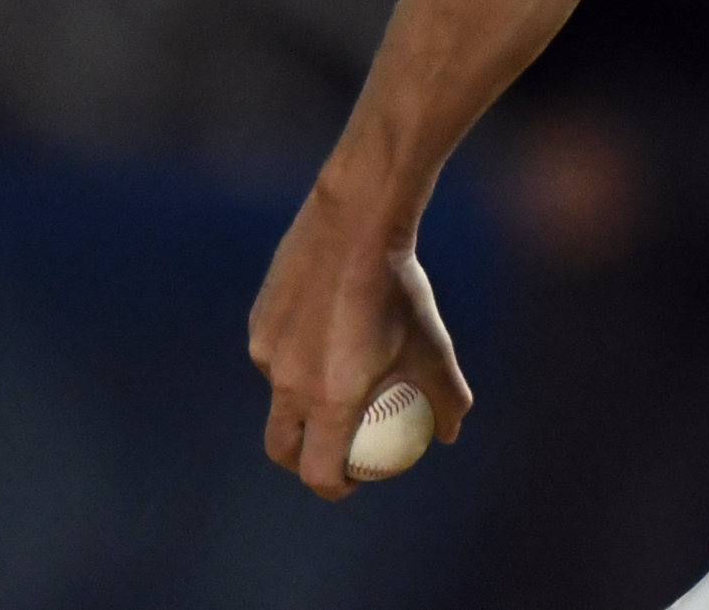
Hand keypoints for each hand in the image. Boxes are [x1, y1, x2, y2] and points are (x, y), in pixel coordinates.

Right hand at [249, 179, 472, 499]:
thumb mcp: (435, 345)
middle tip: (330, 450)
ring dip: (300, 402)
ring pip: (279, 394)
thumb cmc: (400, 288)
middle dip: (301, 460)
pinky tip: (325, 334)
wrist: (355, 224)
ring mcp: (267, 351)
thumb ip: (446, 396)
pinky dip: (295, 359)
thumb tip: (450, 433)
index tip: (351, 481)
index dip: (332, 485)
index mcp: (328, 399)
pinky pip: (274, 355)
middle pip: (282, 445)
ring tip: (334, 381)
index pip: (317, 469)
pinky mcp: (258, 322)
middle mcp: (288, 381)